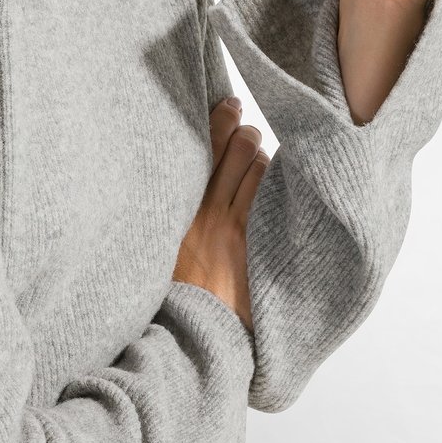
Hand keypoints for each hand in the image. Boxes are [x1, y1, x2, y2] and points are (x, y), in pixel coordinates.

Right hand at [172, 97, 269, 332]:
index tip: (228, 103)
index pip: (203, 151)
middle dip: (246, 133)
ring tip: (259, 160)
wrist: (195, 339)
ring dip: (263, 159)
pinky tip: (283, 183)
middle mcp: (210, 214)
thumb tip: (178, 183)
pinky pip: (275, 198)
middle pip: (237, 151)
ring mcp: (240, 229)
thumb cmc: (173, 298)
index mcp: (180, 213)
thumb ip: (172, 216)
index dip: (219, 121)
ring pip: (261, 169)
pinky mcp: (262, 245)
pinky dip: (279, 184)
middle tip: (246, 129)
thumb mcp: (159, 250)